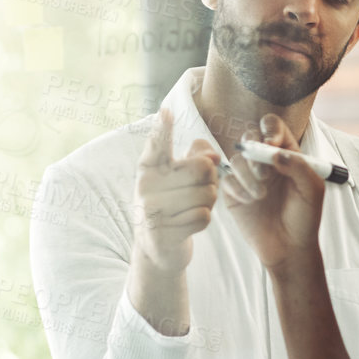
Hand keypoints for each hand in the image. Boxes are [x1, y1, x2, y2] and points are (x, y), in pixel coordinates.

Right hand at [131, 107, 219, 275]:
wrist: (158, 247)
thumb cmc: (174, 203)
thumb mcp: (182, 177)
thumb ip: (198, 157)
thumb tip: (213, 157)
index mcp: (149, 167)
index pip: (157, 144)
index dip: (163, 128)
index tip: (166, 111)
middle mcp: (146, 185)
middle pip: (202, 169)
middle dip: (212, 181)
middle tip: (202, 190)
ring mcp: (150, 210)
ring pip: (206, 196)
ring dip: (209, 204)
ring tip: (192, 208)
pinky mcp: (161, 233)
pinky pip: (202, 217)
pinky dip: (203, 221)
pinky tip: (188, 224)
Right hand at [221, 114, 325, 272]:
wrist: (289, 248)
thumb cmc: (305, 218)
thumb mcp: (312, 190)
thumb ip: (299, 165)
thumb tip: (274, 151)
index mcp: (287, 155)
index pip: (274, 126)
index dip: (270, 129)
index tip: (273, 143)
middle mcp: (265, 162)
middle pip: (250, 137)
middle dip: (256, 152)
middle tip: (265, 174)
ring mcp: (248, 176)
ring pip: (237, 158)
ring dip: (248, 173)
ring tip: (261, 195)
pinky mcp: (234, 193)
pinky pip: (227, 179)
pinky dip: (237, 187)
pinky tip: (249, 201)